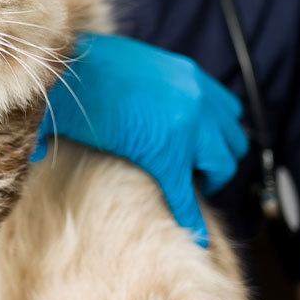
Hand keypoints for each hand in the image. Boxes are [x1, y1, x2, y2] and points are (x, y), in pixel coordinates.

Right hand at [32, 34, 247, 246]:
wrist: (65, 76)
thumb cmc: (83, 68)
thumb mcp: (129, 64)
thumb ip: (146, 81)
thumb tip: (140, 98)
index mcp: (188, 74)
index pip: (225, 109)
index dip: (216, 133)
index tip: (203, 149)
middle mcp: (197, 98)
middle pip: (233, 138)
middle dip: (218, 157)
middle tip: (197, 170)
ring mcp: (187, 127)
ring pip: (222, 165)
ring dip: (210, 178)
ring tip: (189, 186)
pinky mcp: (166, 155)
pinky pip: (187, 194)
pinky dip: (192, 217)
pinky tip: (194, 235)